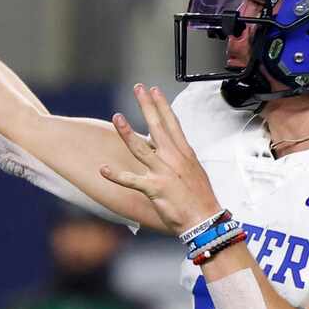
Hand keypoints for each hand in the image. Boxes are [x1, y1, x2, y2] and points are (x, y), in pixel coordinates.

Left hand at [98, 83, 224, 237]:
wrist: (204, 219)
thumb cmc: (200, 197)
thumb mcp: (193, 170)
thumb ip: (179, 157)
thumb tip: (170, 147)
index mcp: (183, 153)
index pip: (172, 123)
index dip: (162, 105)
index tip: (154, 90)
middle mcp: (173, 158)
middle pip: (157, 126)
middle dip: (147, 105)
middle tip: (138, 88)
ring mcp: (163, 172)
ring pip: (141, 148)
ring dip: (127, 132)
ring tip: (117, 117)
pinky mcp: (154, 188)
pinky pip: (131, 180)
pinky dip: (116, 176)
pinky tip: (103, 169)